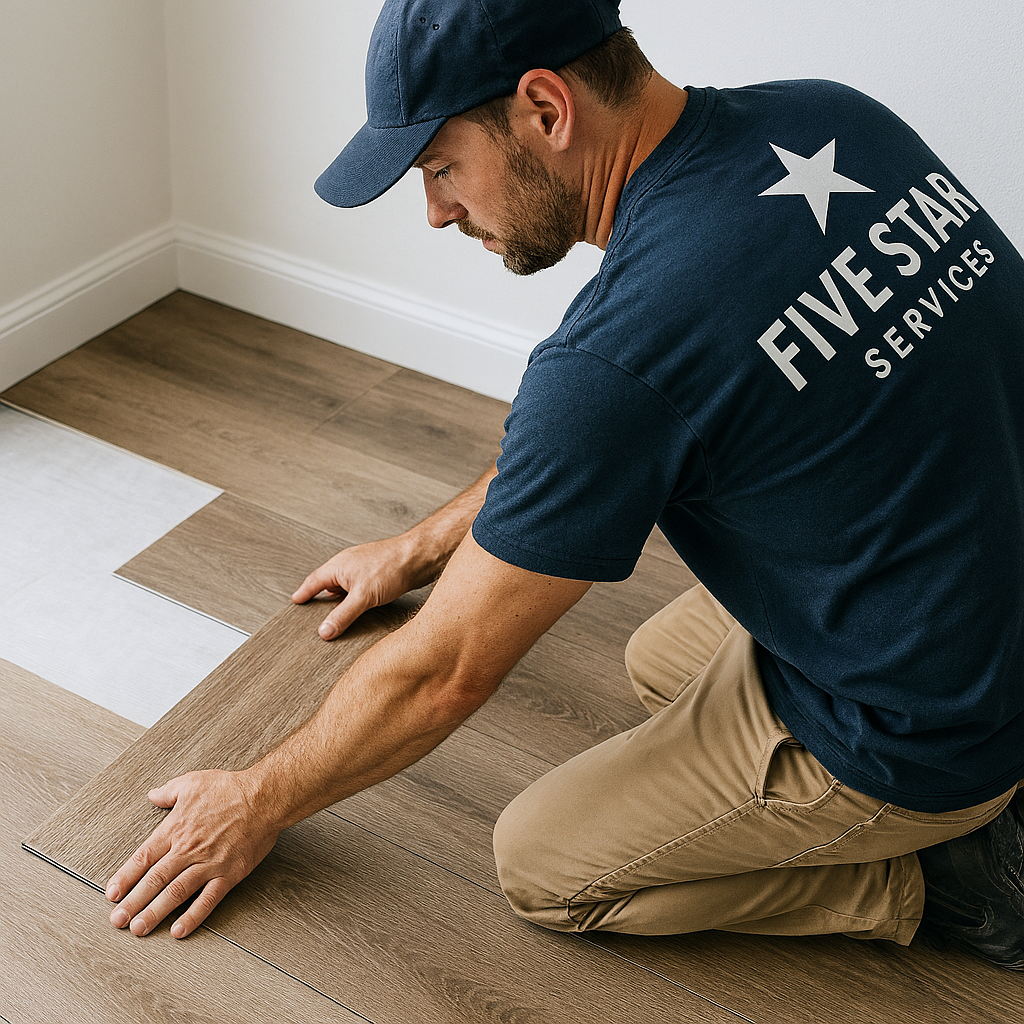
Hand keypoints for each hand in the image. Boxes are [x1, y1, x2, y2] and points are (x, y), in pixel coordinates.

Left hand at [105, 769, 279, 938]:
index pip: (143, 858)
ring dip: (154, 913)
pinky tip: (179, 930)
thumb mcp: (193, 782)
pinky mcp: (229, 874)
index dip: (125, 877)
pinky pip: (208, 899)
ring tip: (140, 929)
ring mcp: (208, 864)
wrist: (264, 798)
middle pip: (154, 880)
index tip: (112, 894)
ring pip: (175, 893)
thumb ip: (169, 791)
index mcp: (176, 829)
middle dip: (133, 903)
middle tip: (118, 921)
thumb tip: (153, 795)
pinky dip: (193, 917)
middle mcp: (188, 850)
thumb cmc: (231, 789)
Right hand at [291, 535, 434, 639]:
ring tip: (338, 616)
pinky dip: (355, 599)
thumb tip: (324, 630)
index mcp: (338, 566)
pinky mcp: (377, 574)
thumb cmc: (392, 565)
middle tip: (314, 614)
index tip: (296, 601)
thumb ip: (342, 615)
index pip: (314, 581)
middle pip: (328, 584)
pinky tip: (361, 608)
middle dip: (321, 599)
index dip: (304, 593)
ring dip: (341, 600)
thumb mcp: (363, 596)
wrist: (420, 557)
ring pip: (345, 587)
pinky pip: (359, 589)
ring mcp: (363, 569)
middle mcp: (348, 565)